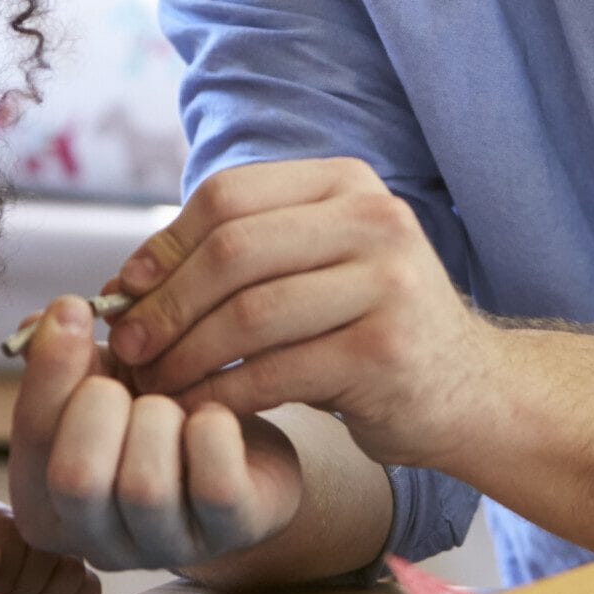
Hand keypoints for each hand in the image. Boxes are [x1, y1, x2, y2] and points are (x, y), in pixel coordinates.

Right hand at [7, 297, 304, 570]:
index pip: (30, 438)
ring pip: (144, 487)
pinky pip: (216, 487)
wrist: (240, 448)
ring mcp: (164, 547)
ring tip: (175, 402)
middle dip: (102, 406)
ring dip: (161, 419)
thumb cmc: (155, 413)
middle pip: (76, 477)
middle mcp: (97, 542)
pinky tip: (214, 416)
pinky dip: (214, 431)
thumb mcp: (102, 378)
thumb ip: (67, 354)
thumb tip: (54, 317)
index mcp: (47, 503)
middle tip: (128, 379)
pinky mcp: (229, 533)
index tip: (74, 309)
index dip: (51, 367)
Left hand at [105, 158, 493, 469]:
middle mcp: (374, 219)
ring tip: (154, 384)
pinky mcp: (384, 351)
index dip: (164, 245)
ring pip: (249, 314)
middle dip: (166, 304)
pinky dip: (221, 394)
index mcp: (346, 182)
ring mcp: (387, 283)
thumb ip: (242, 256)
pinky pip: (274, 372)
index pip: (228, 196)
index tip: (125, 292)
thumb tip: (127, 281)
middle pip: (233, 251)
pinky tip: (198, 410)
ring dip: (185, 355)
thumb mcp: (318, 265)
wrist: (468, 391)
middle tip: (127, 349)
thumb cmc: (367, 328)